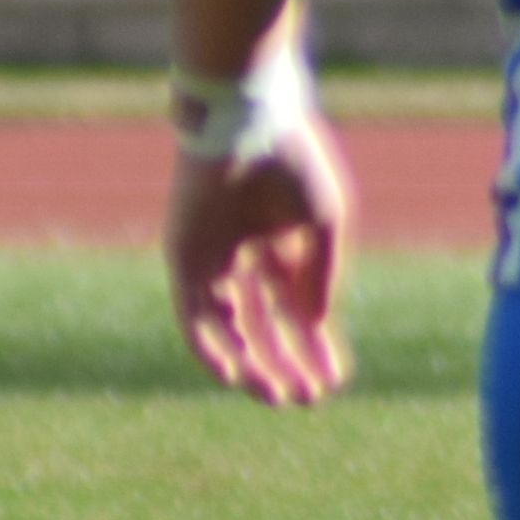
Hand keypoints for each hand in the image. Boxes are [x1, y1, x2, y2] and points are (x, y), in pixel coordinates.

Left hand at [170, 126, 355, 406]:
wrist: (247, 120)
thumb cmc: (291, 159)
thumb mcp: (324, 221)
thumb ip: (320, 273)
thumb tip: (316, 323)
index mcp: (282, 241)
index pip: (297, 308)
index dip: (317, 346)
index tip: (335, 380)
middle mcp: (245, 254)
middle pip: (263, 325)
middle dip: (285, 362)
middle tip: (306, 400)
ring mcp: (212, 258)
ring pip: (229, 328)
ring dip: (252, 365)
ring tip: (276, 396)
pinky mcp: (184, 257)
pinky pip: (193, 315)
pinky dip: (211, 348)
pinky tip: (235, 376)